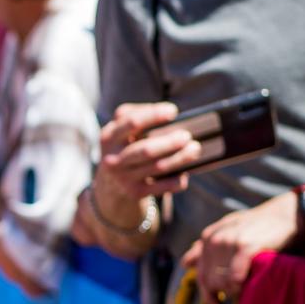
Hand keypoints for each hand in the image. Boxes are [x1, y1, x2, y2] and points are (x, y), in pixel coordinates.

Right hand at [88, 101, 196, 237]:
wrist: (111, 185)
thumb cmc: (124, 147)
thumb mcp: (120, 131)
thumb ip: (136, 116)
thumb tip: (168, 111)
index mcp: (109, 137)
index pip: (132, 122)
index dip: (154, 115)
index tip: (173, 111)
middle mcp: (113, 158)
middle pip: (146, 149)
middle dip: (170, 142)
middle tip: (186, 135)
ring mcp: (123, 177)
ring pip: (158, 167)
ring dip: (180, 158)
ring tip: (195, 149)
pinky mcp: (135, 192)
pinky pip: (163, 186)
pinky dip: (177, 179)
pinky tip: (185, 173)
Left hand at [178, 191, 298, 301]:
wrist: (290, 212)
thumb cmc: (262, 226)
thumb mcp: (230, 230)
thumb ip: (207, 247)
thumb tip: (185, 263)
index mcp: (208, 237)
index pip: (200, 274)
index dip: (207, 294)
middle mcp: (214, 239)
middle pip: (209, 280)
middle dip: (222, 294)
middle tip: (238, 298)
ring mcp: (228, 242)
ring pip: (221, 281)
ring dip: (233, 291)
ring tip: (246, 290)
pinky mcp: (245, 246)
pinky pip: (234, 277)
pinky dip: (240, 286)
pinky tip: (249, 286)